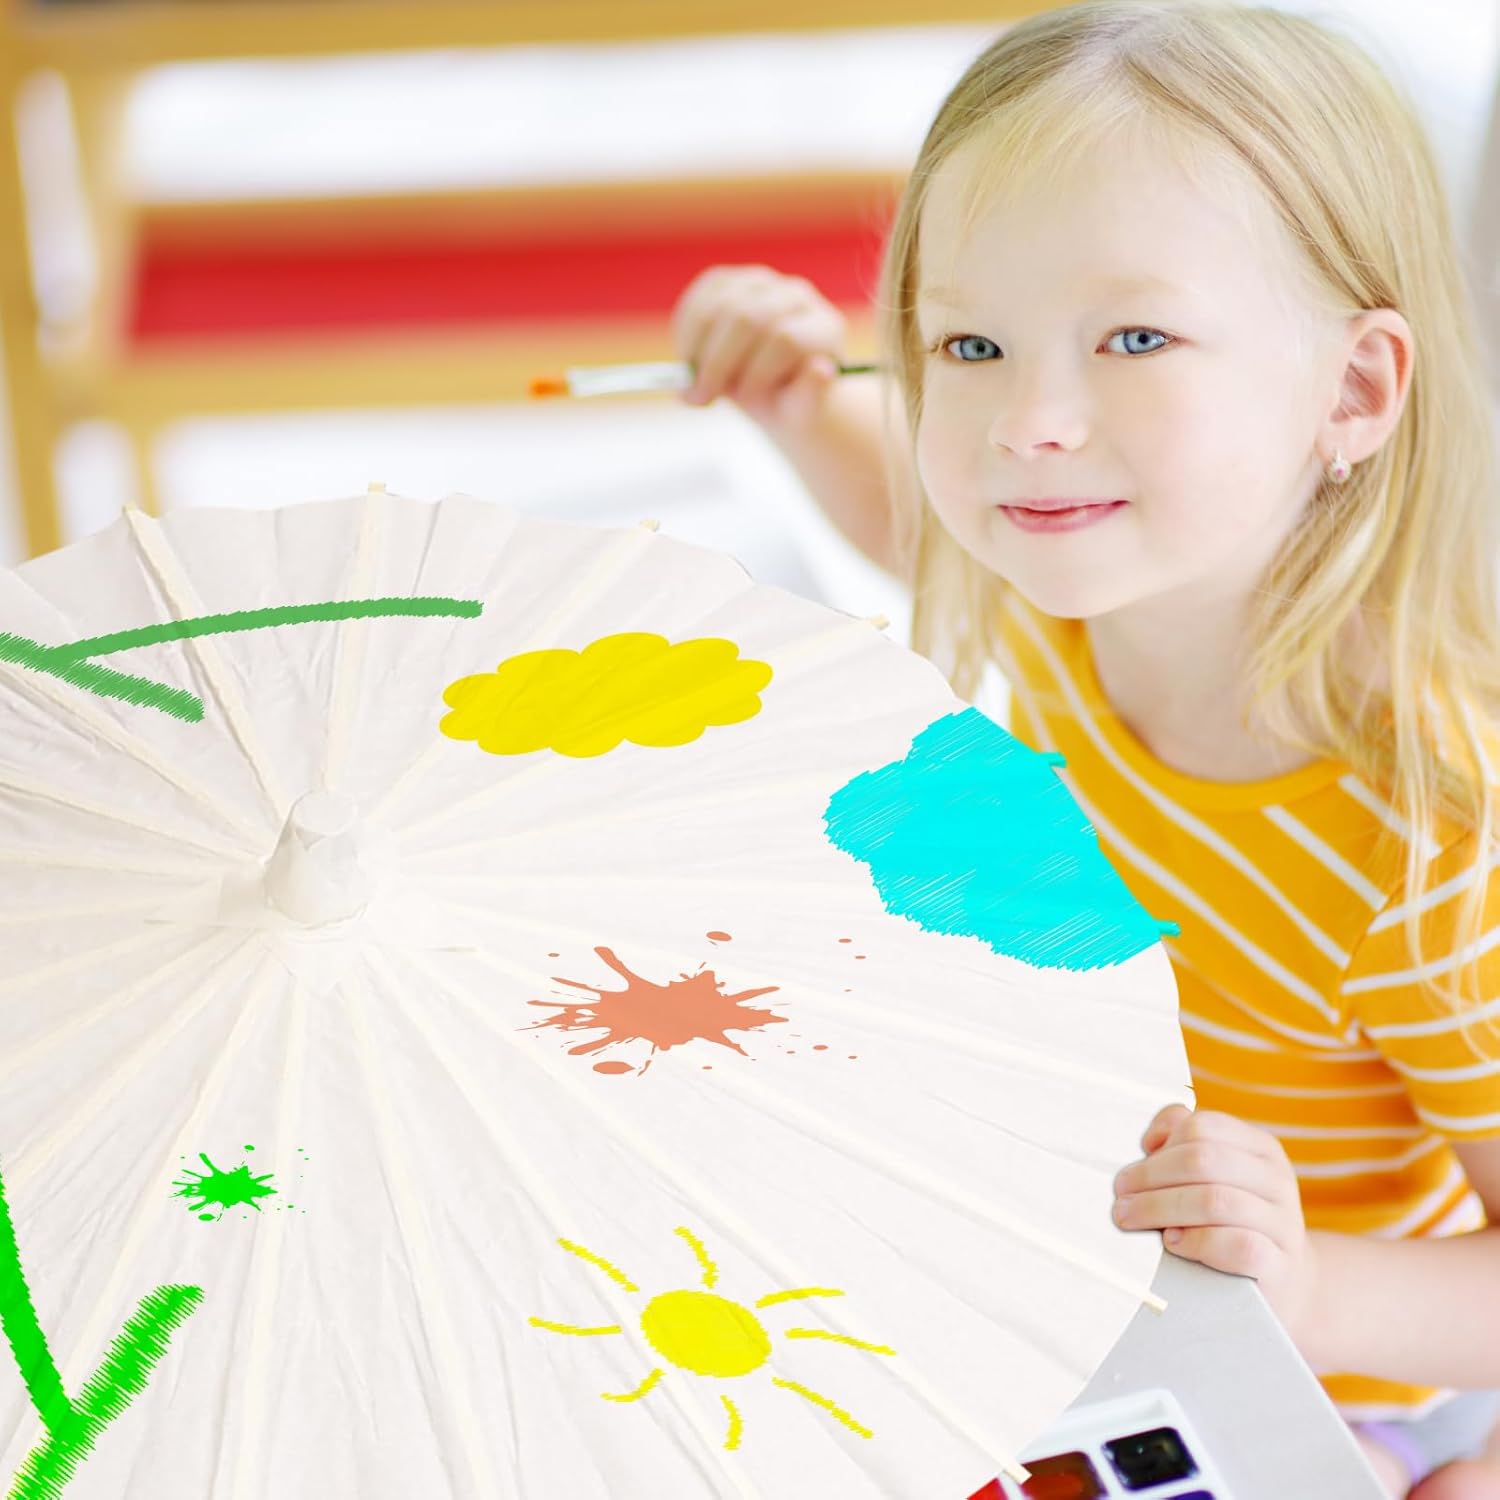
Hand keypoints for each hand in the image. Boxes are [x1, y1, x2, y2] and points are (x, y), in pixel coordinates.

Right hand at [669, 264, 846, 432]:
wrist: (771, 387)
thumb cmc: (788, 402)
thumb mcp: (801, 411)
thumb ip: (811, 396)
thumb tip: (820, 371)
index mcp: (823, 328)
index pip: (785, 339)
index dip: (757, 371)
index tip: (742, 401)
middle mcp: (796, 296)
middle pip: (747, 318)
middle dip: (718, 362)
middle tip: (701, 396)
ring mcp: (762, 282)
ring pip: (719, 306)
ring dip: (698, 349)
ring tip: (693, 385)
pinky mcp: (728, 282)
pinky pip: (698, 300)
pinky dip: (686, 333)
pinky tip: (688, 361)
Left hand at [1112, 1104, 1322, 1345]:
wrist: (1282, 1284)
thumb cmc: (1232, 1223)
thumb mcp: (1214, 1178)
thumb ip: (1183, 1146)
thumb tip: (1152, 1142)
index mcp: (1259, 1148)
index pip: (1203, 1127)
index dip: (1160, 1146)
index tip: (1130, 1172)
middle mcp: (1276, 1179)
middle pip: (1203, 1160)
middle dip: (1151, 1177)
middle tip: (1120, 1198)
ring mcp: (1283, 1223)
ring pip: (1216, 1200)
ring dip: (1161, 1208)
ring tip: (1132, 1219)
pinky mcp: (1280, 1265)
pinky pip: (1238, 1245)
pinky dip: (1197, 1241)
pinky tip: (1173, 1243)